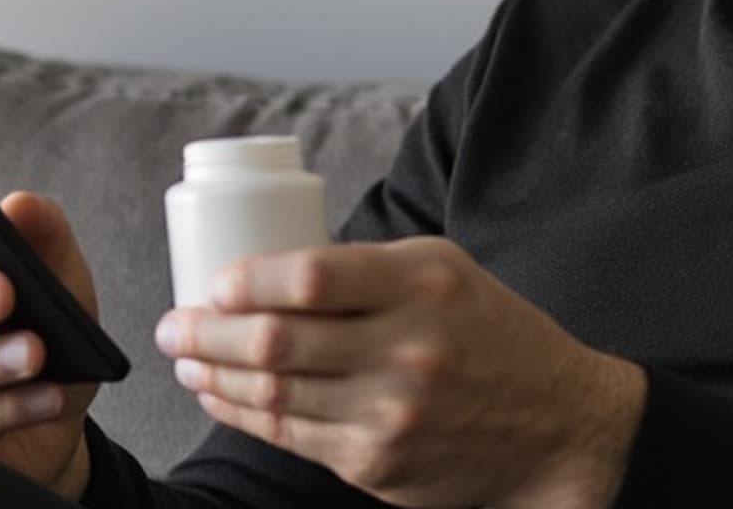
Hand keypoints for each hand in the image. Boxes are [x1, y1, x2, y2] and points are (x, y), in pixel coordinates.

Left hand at [154, 237, 645, 508]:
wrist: (559, 427)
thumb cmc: (488, 332)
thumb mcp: (441, 272)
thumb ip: (363, 268)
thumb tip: (264, 270)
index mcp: (420, 285)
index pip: (309, 277)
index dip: (245, 281)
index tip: (213, 283)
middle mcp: (406, 350)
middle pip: (276, 341)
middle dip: (206, 333)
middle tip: (173, 325)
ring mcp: (391, 414)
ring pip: (273, 394)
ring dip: (213, 375)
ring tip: (184, 359)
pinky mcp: (379, 463)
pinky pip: (290, 436)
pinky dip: (242, 413)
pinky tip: (220, 394)